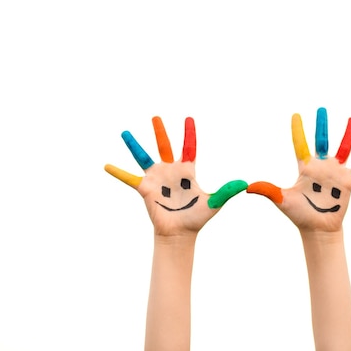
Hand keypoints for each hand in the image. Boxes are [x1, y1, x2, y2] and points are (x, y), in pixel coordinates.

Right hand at [104, 116, 246, 236]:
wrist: (180, 234)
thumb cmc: (197, 218)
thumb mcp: (214, 203)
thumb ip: (226, 191)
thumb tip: (244, 184)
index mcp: (187, 171)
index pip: (189, 147)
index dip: (189, 133)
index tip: (189, 118)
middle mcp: (170, 171)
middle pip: (165, 146)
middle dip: (160, 131)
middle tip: (155, 116)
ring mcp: (156, 179)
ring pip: (144, 157)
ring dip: (134, 145)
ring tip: (125, 132)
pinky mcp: (145, 189)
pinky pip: (129, 179)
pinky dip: (118, 172)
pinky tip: (106, 165)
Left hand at [247, 107, 350, 232]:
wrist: (316, 229)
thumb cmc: (299, 214)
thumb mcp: (282, 200)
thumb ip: (268, 190)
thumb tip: (248, 187)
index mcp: (305, 167)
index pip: (300, 144)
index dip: (298, 130)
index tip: (296, 115)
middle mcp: (321, 166)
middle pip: (321, 140)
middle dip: (321, 125)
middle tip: (321, 109)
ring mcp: (335, 173)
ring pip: (343, 148)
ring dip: (348, 134)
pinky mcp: (348, 183)